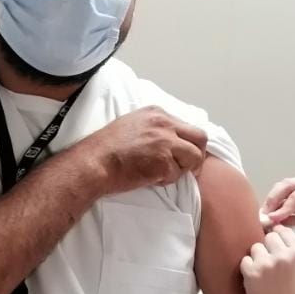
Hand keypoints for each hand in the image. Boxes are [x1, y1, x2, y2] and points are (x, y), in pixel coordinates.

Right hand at [79, 106, 207, 194]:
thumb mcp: (133, 125)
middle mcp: (164, 123)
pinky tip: (150, 177)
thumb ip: (155, 129)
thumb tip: (173, 142)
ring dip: (183, 169)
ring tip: (163, 173)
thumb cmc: (108, 149)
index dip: (187, 144)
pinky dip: (166, 180)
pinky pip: (177, 174)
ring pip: (195, 157)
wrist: (94, 162)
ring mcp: (165, 141)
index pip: (187, 126)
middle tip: (188, 168)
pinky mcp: (163, 160)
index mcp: (157, 113)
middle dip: (197, 155)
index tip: (180, 155)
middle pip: (200, 138)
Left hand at [240, 228, 294, 293]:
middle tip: (269, 260)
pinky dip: (248, 268)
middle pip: (269, 237)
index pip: (284, 231)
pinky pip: (245, 260)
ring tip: (263, 271)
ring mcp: (266, 263)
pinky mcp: (251, 271)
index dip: (278, 236)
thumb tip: (273, 230)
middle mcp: (283, 255)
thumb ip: (290, 249)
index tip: (275, 244)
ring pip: (256, 247)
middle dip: (268, 247)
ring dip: (257, 257)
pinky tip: (255, 278)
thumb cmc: (292, 291)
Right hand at [258, 177, 294, 246]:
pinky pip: (283, 196)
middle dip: (274, 199)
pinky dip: (276, 205)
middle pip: (287, 185)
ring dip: (272, 201)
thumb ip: (293, 222)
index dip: (284, 207)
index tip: (273, 219)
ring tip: (265, 216)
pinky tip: (269, 215)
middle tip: (265, 215)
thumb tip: (272, 221)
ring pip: (283, 188)